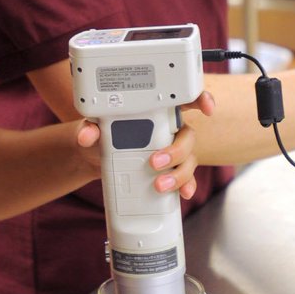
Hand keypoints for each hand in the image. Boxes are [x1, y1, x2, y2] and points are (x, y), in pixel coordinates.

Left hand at [76, 91, 214, 200]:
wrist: (95, 159)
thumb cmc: (100, 136)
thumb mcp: (93, 128)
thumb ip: (90, 128)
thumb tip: (88, 135)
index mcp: (155, 113)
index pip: (183, 100)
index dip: (201, 100)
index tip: (206, 107)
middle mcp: (168, 131)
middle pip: (188, 137)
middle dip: (177, 150)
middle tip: (154, 162)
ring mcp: (170, 152)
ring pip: (189, 160)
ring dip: (179, 174)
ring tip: (159, 185)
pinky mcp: (168, 171)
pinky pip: (186, 179)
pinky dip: (186, 186)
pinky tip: (183, 194)